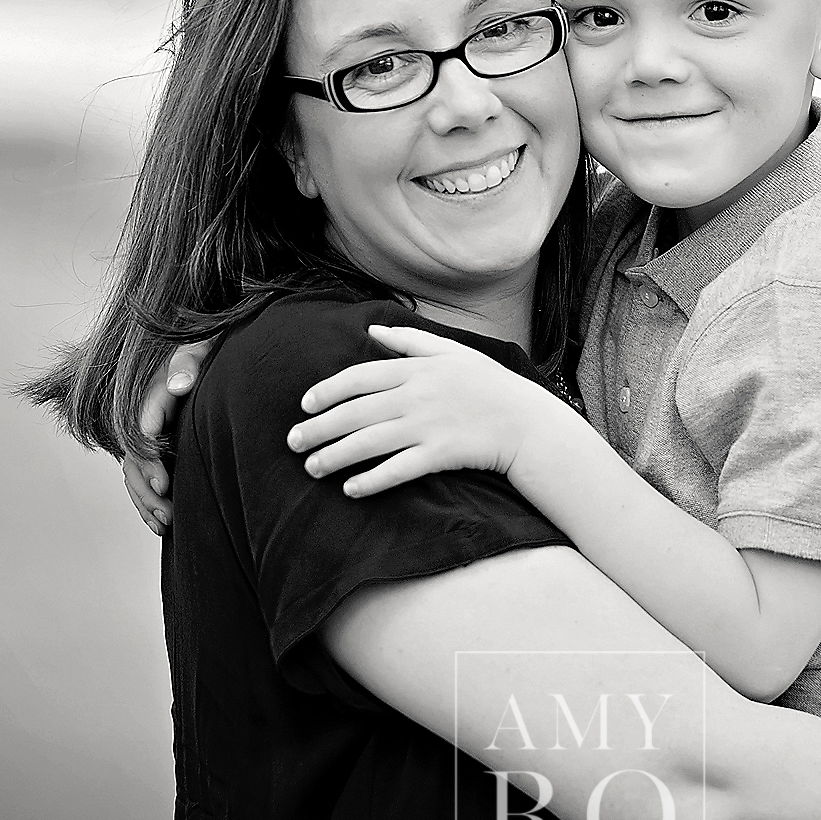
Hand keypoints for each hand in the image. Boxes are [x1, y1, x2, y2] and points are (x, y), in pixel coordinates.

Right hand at [121, 338, 213, 534]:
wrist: (222, 350)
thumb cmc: (214, 344)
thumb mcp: (203, 344)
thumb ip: (189, 361)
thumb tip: (179, 385)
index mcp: (153, 390)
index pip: (138, 429)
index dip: (147, 458)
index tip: (163, 482)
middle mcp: (145, 413)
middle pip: (131, 457)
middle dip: (146, 488)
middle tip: (168, 512)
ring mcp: (149, 432)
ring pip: (133, 472)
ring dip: (147, 500)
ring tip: (166, 523)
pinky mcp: (158, 448)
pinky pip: (142, 477)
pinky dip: (148, 501)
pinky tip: (161, 523)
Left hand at [287, 324, 563, 496]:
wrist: (527, 422)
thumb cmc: (490, 385)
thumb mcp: (453, 352)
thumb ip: (410, 340)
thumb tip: (372, 329)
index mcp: (417, 369)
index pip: (359, 377)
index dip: (327, 391)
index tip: (304, 405)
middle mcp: (416, 396)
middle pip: (355, 413)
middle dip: (319, 428)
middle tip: (293, 442)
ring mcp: (427, 427)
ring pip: (369, 443)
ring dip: (335, 456)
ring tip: (312, 468)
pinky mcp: (439, 455)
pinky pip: (397, 470)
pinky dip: (371, 480)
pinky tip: (350, 489)